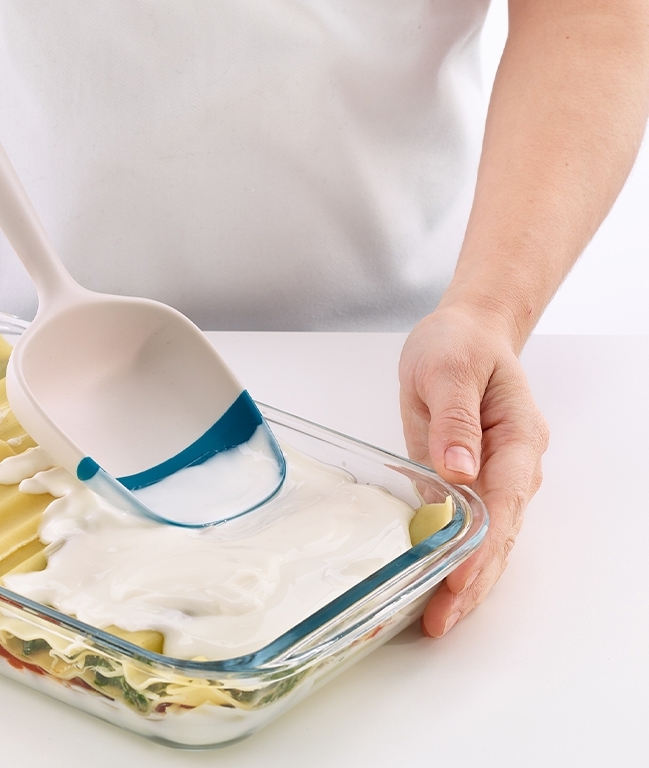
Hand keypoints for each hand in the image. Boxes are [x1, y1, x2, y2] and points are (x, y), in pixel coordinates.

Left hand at [398, 303, 548, 635]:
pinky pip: (469, 526)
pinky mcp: (472, 480)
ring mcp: (496, 477)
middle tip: (442, 620)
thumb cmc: (458, 345)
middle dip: (473, 580)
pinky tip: (437, 587)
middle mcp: (515, 466)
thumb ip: (455, 418)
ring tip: (438, 619)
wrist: (466, 333)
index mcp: (517, 438)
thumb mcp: (449, 369)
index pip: (501, 502)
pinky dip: (455, 558)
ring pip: (488, 538)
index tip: (458, 578)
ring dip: (466, 580)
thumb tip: (459, 469)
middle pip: (500, 533)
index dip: (480, 546)